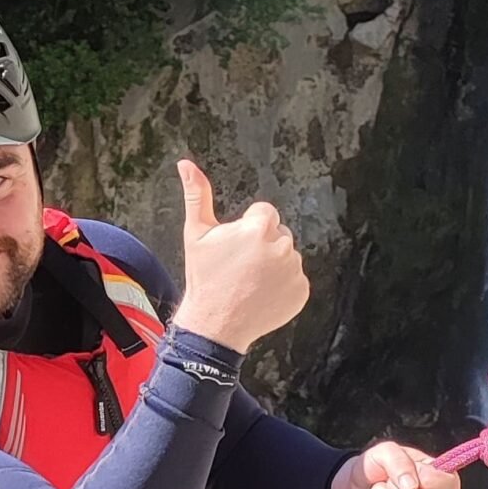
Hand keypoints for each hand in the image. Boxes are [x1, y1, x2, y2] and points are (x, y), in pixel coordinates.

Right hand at [172, 159, 309, 352]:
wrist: (215, 324)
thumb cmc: (204, 278)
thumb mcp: (196, 234)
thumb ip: (196, 195)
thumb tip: (185, 164)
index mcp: (258, 228)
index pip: (264, 213)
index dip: (248, 229)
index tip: (235, 248)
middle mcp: (282, 246)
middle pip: (278, 233)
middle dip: (263, 245)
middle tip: (241, 266)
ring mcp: (294, 270)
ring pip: (287, 255)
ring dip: (273, 264)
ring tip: (250, 281)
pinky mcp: (301, 291)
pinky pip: (295, 278)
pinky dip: (283, 285)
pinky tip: (262, 294)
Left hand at [329, 440, 460, 488]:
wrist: (352, 484)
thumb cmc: (374, 466)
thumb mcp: (384, 452)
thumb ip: (399, 460)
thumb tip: (411, 485)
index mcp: (435, 476)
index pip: (450, 485)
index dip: (432, 481)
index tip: (415, 474)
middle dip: (393, 487)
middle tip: (386, 480)